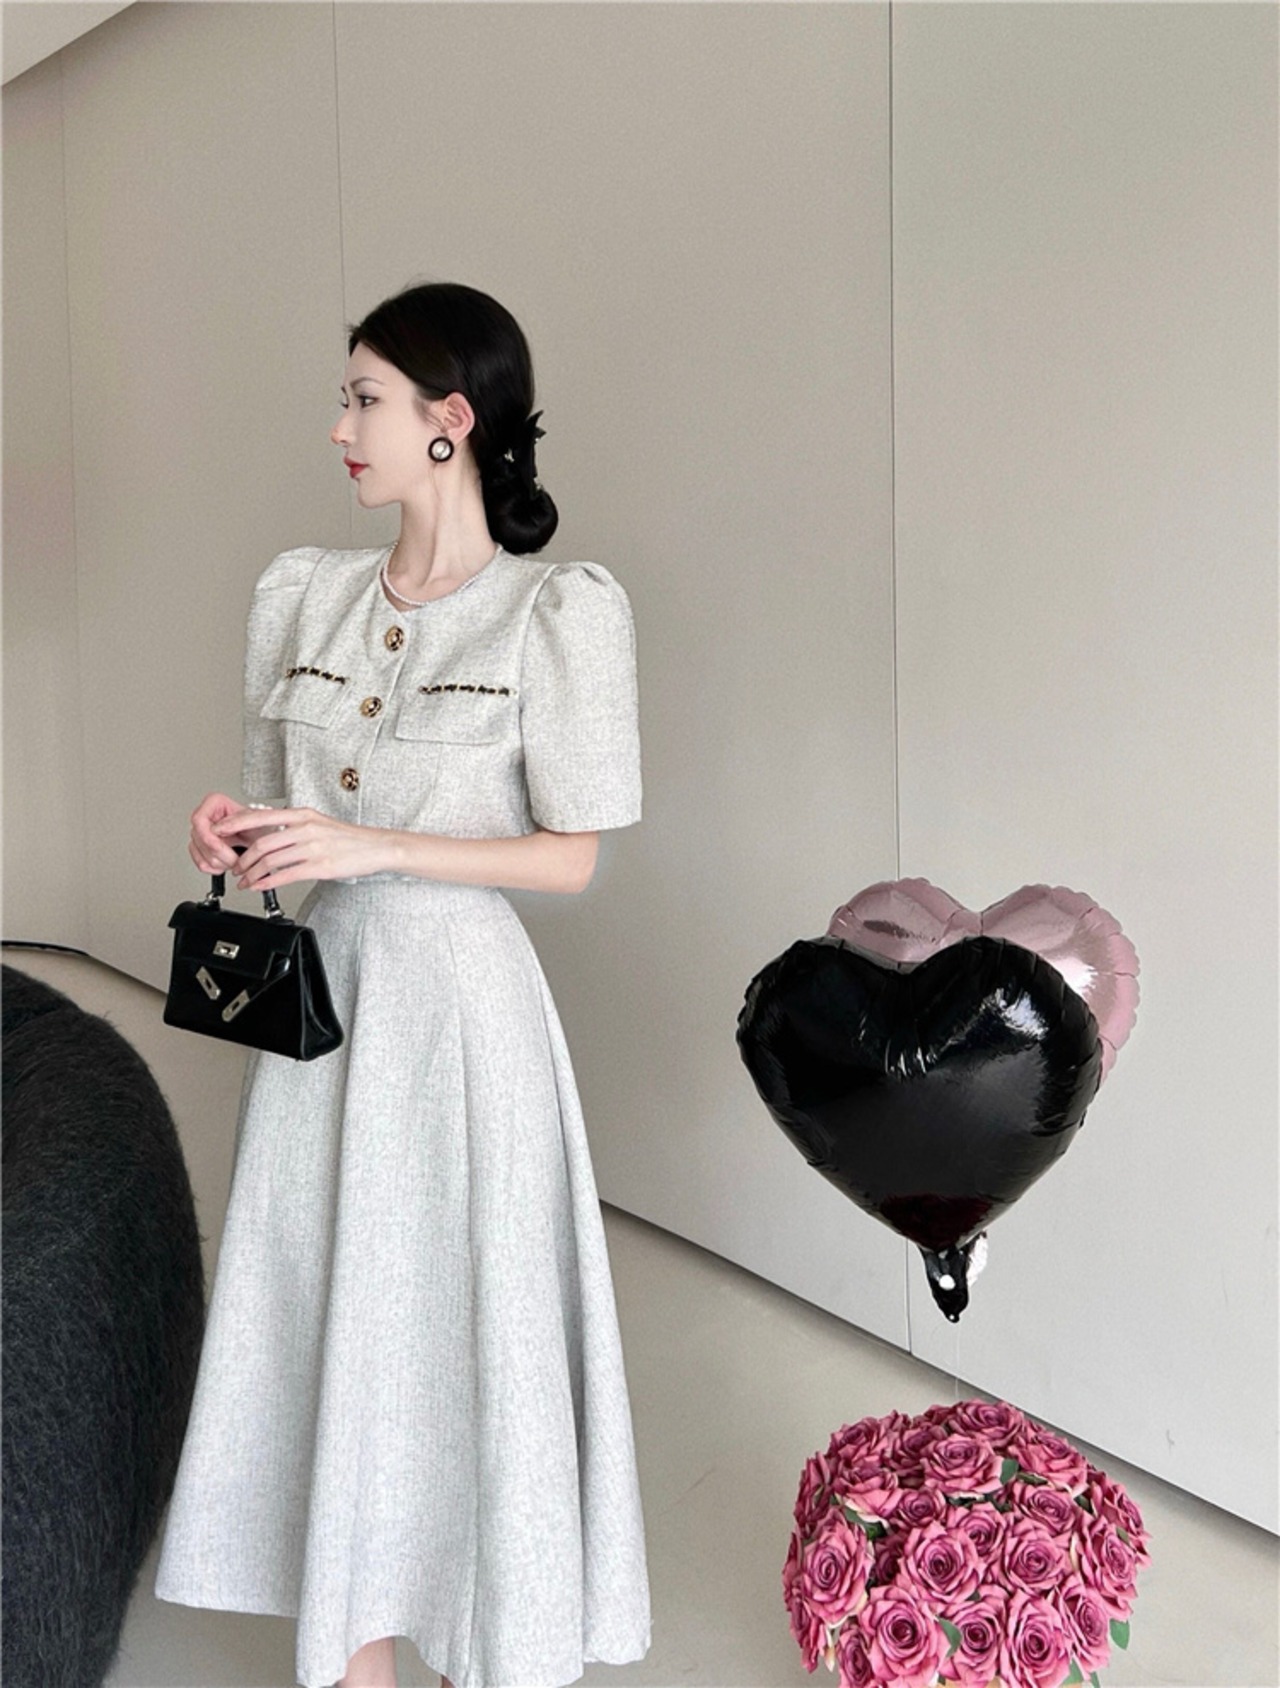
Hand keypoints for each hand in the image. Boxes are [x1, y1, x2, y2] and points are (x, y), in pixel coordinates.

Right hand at [189, 792, 255, 873]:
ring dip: (222, 863)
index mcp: (214, 803)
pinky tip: (228, 862)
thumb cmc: (261, 827)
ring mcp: (200, 834)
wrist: (264, 839)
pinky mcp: (200, 849)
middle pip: (200, 841)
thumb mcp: (255, 821)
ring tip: (236, 858)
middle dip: (221, 854)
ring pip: (202, 855)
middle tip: (237, 857)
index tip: (219, 846)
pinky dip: (217, 868)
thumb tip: (218, 829)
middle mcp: (204, 818)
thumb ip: (236, 822)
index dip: (208, 837)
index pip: (199, 820)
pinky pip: (202, 865)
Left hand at [212, 806, 391, 891]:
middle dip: (242, 858)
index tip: (220, 831)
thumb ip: (294, 825)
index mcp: (303, 815)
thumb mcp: (319, 823)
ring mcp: (313, 848)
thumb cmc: (347, 838)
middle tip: (234, 867)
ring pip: (271, 862)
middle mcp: (306, 829)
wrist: (375, 847)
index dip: (236, 825)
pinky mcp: (320, 866)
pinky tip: (260, 887)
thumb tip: (269, 831)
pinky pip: (286, 876)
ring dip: (252, 874)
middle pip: (262, 843)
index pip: (261, 816)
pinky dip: (267, 883)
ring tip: (245, 881)